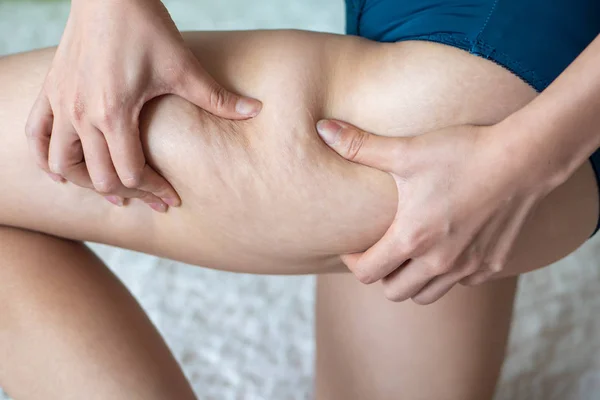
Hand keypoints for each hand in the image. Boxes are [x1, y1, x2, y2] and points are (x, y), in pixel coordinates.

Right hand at [25, 0, 261, 210]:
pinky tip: (60, 171)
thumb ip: (218, 97)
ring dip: (86, 184)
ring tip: (114, 193)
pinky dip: (45, 159)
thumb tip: (256, 111)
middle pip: (98, 177)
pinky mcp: (51, 91)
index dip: (154, 190)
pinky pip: (35, 135)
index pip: (130, 173)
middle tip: (152, 201)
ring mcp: (61, 104)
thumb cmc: (146, 27)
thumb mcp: (184, 66)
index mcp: (113, 113)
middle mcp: (81, 114)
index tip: (172, 198)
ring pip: (62, 164)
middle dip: (130, 194)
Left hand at [316, 119, 550, 303]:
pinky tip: (445, 249)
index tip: (353, 246)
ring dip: (411, 281)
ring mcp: (467, 267)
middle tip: (380, 250)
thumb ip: (361, 146)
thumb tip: (322, 129)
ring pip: (427, 294)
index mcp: (412, 238)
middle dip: (380, 275)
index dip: (352, 262)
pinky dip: (446, 275)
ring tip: (409, 254)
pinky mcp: (491, 265)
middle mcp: (439, 261)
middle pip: (394, 292)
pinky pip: (459, 284)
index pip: (367, 273)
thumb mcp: (407, 151)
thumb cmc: (462, 154)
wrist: (522, 158)